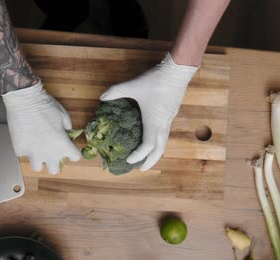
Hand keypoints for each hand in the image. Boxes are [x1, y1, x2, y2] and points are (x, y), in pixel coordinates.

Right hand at [2, 81, 80, 174]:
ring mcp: (32, 153)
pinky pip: (23, 155)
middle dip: (55, 162)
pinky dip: (25, 149)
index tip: (70, 149)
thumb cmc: (45, 105)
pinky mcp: (19, 150)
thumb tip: (67, 132)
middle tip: (53, 153)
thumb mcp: (63, 115)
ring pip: (37, 167)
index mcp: (62, 145)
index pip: (75, 158)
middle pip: (54, 170)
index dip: (73, 152)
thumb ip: (67, 127)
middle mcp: (48, 153)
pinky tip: (26, 139)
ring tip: (38, 151)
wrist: (24, 100)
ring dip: (39, 160)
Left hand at [100, 53, 197, 170]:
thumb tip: (102, 97)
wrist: (178, 70)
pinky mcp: (171, 113)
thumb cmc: (156, 80)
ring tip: (147, 157)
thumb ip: (116, 91)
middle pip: (160, 150)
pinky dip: (159, 141)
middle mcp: (163, 124)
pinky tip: (152, 137)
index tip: (129, 160)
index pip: (147, 146)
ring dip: (156, 152)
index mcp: (154, 122)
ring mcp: (169, 119)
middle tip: (141, 169)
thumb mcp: (133, 86)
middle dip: (151, 161)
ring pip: (164, 142)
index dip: (138, 156)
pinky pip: (165, 133)